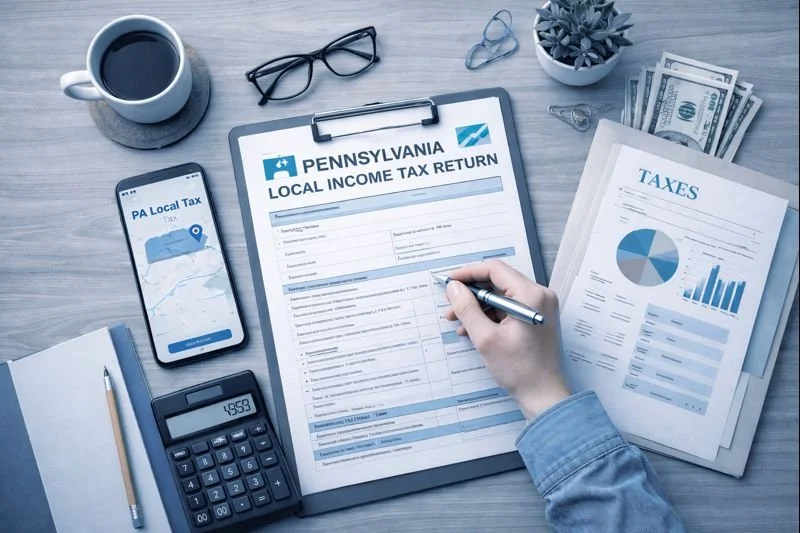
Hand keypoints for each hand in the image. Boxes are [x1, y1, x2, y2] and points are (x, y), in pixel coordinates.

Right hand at [444, 260, 569, 418]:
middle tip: (451, 305)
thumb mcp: (485, 338)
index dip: (468, 273)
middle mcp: (539, 295)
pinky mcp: (536, 317)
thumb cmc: (519, 369)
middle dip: (471, 293)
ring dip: (478, 306)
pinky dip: (490, 315)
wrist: (543, 394)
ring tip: (458, 321)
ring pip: (501, 296)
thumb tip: (453, 287)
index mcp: (530, 296)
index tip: (450, 282)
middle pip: (498, 282)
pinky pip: (509, 307)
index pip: (495, 269)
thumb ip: (467, 308)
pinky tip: (473, 328)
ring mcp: (540, 306)